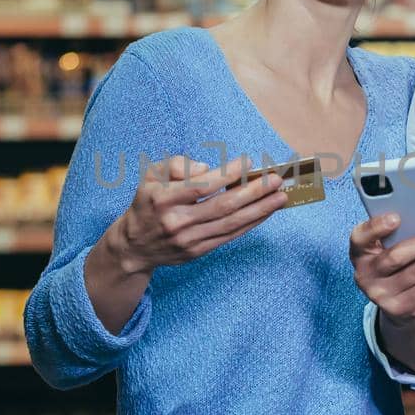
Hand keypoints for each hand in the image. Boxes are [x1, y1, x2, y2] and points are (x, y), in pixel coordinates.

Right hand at [103, 155, 286, 273]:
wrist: (133, 246)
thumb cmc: (147, 202)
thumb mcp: (151, 175)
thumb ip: (177, 164)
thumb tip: (209, 169)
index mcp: (163, 199)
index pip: (201, 186)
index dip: (227, 174)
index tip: (248, 162)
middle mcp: (176, 222)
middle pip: (222, 206)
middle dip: (253, 192)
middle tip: (276, 180)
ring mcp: (188, 240)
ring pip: (230, 223)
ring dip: (259, 210)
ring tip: (281, 197)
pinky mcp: (198, 252)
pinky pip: (229, 236)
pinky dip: (250, 223)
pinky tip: (265, 212)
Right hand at [350, 214, 414, 322]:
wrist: (396, 299)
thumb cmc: (396, 261)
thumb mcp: (388, 247)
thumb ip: (399, 233)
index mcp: (360, 252)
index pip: (360, 237)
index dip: (376, 227)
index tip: (396, 217)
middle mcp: (365, 274)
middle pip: (395, 257)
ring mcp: (380, 294)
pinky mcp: (398, 307)